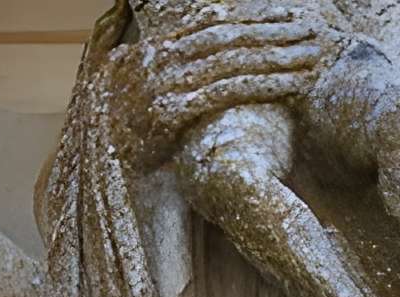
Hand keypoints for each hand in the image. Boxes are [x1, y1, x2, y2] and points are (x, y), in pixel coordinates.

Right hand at [110, 1, 344, 165]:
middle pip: (226, 35)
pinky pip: (222, 92)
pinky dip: (257, 84)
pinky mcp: (168, 114)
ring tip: (309, 57)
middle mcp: (157, 61)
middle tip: (310, 29)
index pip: (211, 21)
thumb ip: (111, 37)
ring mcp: (161, 86)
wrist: (89, 177)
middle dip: (272, 31)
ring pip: (229, 60)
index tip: (287, 14)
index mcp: (152, 50)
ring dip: (274, 57)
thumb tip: (119, 5)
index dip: (252, 16)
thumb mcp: (100, 77)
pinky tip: (287, 84)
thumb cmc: (101, 135)